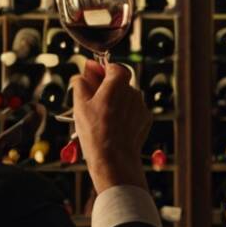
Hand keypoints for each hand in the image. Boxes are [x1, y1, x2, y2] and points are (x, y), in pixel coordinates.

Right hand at [72, 61, 151, 193]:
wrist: (114, 159)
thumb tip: (81, 74)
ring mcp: (141, 106)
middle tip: (92, 97)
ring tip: (101, 117)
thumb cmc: (96, 132)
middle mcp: (133, 92)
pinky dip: (124, 114)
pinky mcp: (145, 119)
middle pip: (119, 82)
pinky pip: (132, 110)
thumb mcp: (80, 105)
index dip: (102, 69)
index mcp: (118, 83)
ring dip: (115, 101)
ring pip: (126, 97)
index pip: (113, 66)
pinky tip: (113, 125)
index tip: (92, 74)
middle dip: (107, 87)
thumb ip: (80, 83)